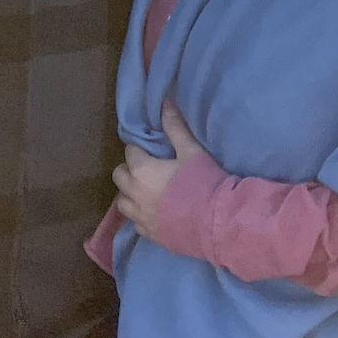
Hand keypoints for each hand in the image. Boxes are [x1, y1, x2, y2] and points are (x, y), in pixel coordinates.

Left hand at [113, 105, 205, 243]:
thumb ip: (175, 128)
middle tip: (147, 169)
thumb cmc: (204, 183)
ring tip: (146, 191)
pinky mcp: (150, 235)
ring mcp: (140, 217)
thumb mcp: (192, 151)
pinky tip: (154, 212)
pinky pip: (135, 222)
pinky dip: (140, 215)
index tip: (150, 150)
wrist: (218, 224)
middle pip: (119, 176)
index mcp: (141, 171)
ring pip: (122, 202)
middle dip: (129, 170)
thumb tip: (165, 103)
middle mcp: (134, 194)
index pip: (130, 152)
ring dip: (129, 194)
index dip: (140, 149)